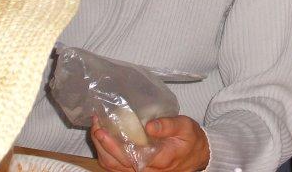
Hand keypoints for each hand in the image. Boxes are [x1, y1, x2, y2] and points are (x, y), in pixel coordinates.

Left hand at [92, 115, 209, 171]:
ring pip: (112, 167)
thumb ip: (168, 125)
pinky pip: (115, 166)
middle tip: (95, 123)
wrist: (196, 156)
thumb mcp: (185, 126)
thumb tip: (149, 125)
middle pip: (116, 163)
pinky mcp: (135, 170)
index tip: (103, 130)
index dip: (113, 145)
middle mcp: (146, 169)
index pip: (130, 155)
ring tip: (96, 127)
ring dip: (100, 148)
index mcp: (159, 158)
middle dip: (102, 144)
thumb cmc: (190, 139)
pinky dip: (105, 153)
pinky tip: (103, 137)